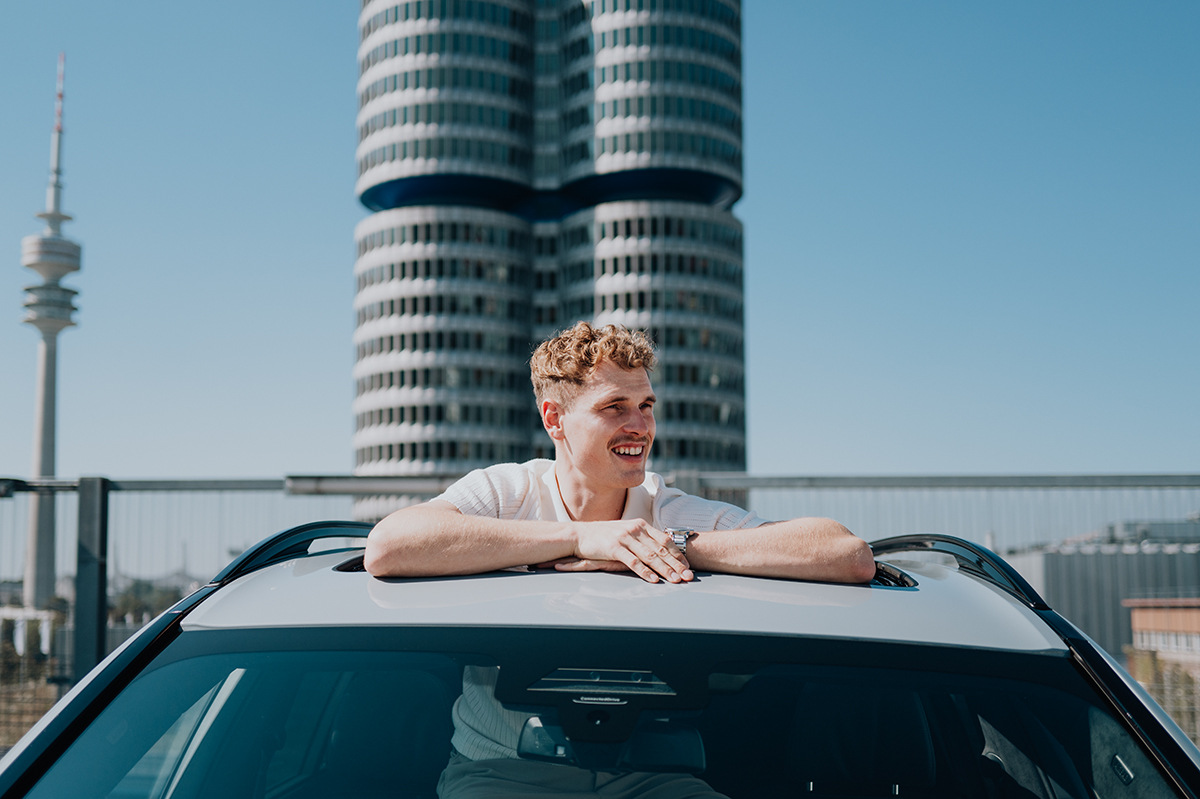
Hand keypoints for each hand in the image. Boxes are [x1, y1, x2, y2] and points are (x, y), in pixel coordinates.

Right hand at [568, 520, 693, 582]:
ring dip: (664, 569)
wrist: (580, 535)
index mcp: (641, 525)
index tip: (688, 566)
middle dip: (676, 564)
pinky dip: (644, 571)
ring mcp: (625, 537)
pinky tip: (653, 579)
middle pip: (660, 549)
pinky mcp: (614, 547)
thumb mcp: (626, 532)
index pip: (665, 539)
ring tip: (675, 580)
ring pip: (650, 555)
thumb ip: (642, 538)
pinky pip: (633, 561)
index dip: (678, 553)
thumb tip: (659, 549)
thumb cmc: (604, 536)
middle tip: (688, 576)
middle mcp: (635, 529)